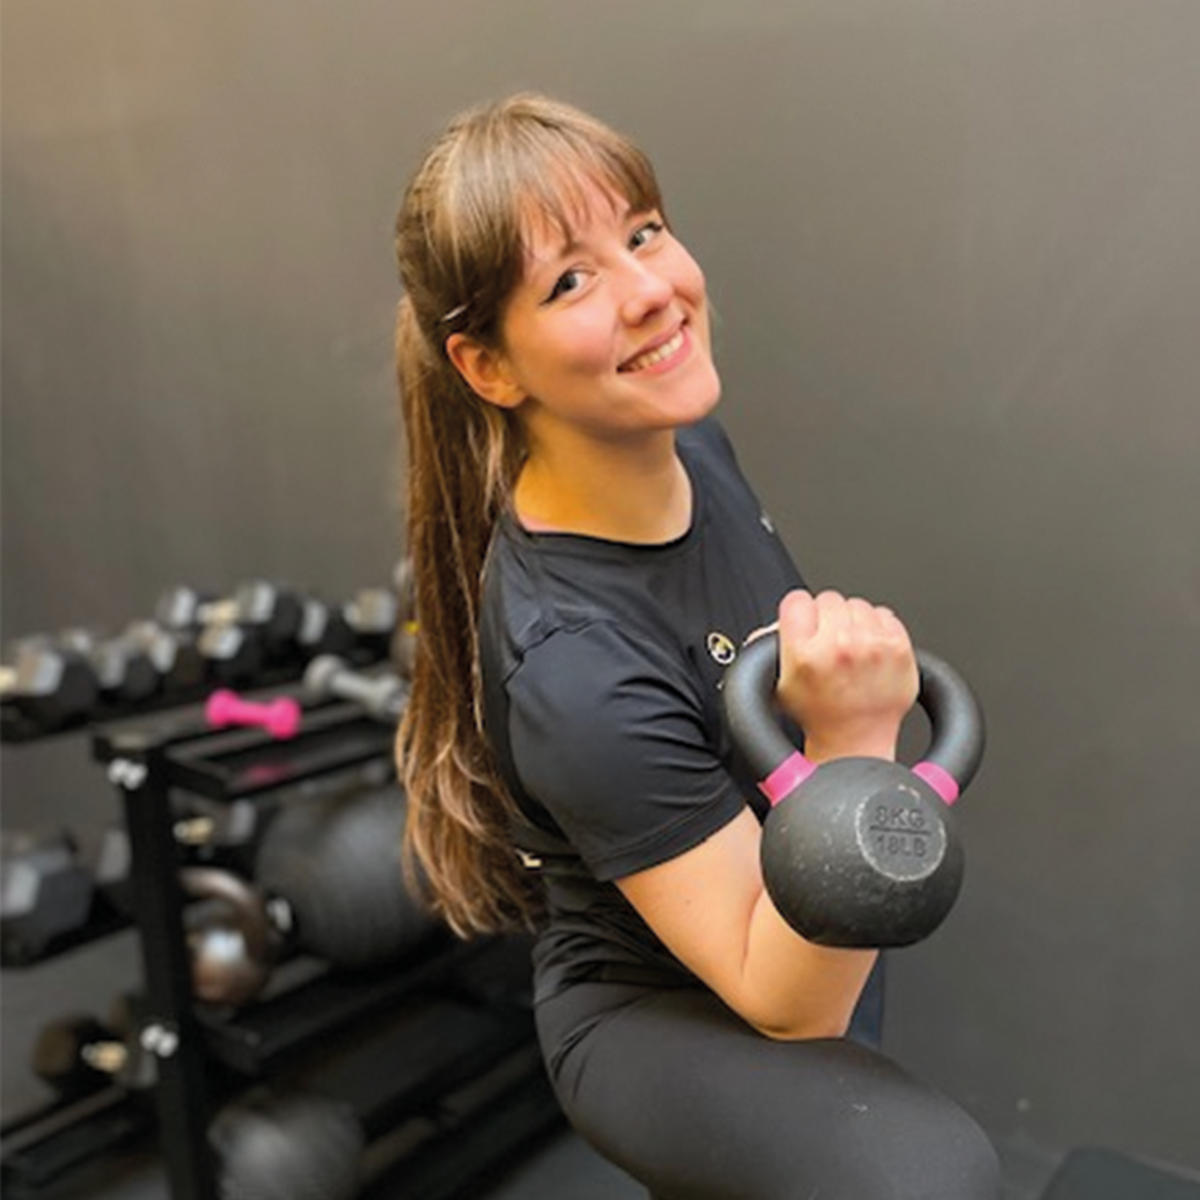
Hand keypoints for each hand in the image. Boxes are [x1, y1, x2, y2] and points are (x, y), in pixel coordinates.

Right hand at [773, 589, 917, 761]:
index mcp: (804, 653)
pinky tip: (870, 652)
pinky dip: (878, 629)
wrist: (856, 740)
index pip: (797, 600)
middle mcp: (838, 646)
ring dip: (854, 622)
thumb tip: (772, 624)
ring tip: (850, 650)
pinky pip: (885, 615)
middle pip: (828, 598)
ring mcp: (872, 646)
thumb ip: (767, 647)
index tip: (804, 626)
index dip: (799, 614)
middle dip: (827, 619)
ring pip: (857, 604)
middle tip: (829, 645)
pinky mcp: (899, 648)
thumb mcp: (777, 684)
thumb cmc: (818, 714)